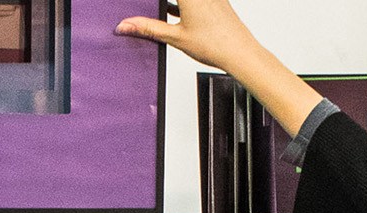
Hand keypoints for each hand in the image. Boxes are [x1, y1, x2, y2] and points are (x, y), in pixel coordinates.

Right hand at [115, 0, 256, 72]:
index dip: (154, 1)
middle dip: (161, 3)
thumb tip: (126, 25)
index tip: (141, 4)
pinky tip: (174, 12)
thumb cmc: (216, 45)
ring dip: (172, 2)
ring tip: (161, 11)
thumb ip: (148, 28)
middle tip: (154, 10)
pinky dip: (182, 2)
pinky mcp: (216, 2)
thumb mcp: (175, 37)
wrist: (240, 53)